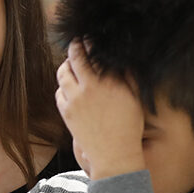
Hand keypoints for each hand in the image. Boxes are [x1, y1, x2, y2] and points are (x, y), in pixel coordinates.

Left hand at [55, 40, 144, 179]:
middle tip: (77, 42)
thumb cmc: (128, 127)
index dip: (92, 42)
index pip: (96, 52)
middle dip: (76, 46)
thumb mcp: (135, 98)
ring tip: (72, 63)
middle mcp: (90, 87)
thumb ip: (128, 76)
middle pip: (76, 56)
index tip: (92, 38)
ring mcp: (75, 99)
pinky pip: (58, 91)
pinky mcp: (66, 111)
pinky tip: (70, 86)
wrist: (114, 155)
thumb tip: (122, 58)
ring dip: (66, 64)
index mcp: (110, 81)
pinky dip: (63, 85)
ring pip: (63, 72)